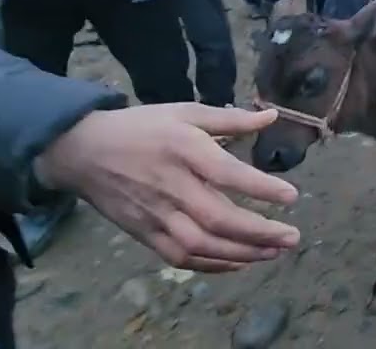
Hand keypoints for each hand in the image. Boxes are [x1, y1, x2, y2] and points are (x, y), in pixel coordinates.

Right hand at [34, 104, 300, 272]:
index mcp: (183, 150)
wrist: (82, 151)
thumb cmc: (141, 128)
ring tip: (275, 252)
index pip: (226, 173)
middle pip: (218, 218)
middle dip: (259, 232)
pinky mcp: (145, 234)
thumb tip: (273, 117)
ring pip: (202, 245)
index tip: (292, 196)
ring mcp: (156, 214)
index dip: (260, 187)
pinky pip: (181, 258)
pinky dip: (213, 265)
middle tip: (293, 237)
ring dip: (242, 253)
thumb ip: (231, 119)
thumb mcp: (185, 112)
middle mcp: (171, 185)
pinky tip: (241, 262)